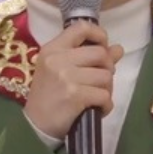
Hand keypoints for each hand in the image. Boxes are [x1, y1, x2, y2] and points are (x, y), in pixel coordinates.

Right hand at [23, 21, 124, 139]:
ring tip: (96, 96)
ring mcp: (66, 77)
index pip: (81, 27)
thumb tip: (118, 49)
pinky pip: (105, 96)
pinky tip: (97, 109)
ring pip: (106, 76)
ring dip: (107, 89)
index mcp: (52, 49)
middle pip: (100, 53)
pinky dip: (106, 105)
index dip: (99, 34)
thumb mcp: (61, 70)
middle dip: (108, 67)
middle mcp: (58, 59)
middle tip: (101, 80)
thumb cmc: (48, 95)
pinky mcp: (75, 96)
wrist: (35, 126)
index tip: (103, 46)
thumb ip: (88, 57)